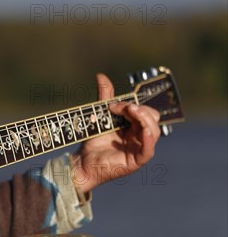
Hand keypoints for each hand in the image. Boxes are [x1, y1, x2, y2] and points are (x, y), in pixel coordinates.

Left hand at [72, 73, 160, 193]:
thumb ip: (104, 97)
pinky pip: (149, 148)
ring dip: (143, 117)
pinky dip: (148, 137)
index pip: (144, 111)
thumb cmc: (92, 140)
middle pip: (152, 118)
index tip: (112, 104)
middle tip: (117, 108)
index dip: (132, 104)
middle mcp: (140, 136)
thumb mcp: (100, 115)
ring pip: (153, 130)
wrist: (82, 160)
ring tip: (129, 111)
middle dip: (138, 109)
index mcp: (134, 126)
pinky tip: (143, 129)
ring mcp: (140, 148)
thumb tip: (101, 76)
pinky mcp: (137, 160)